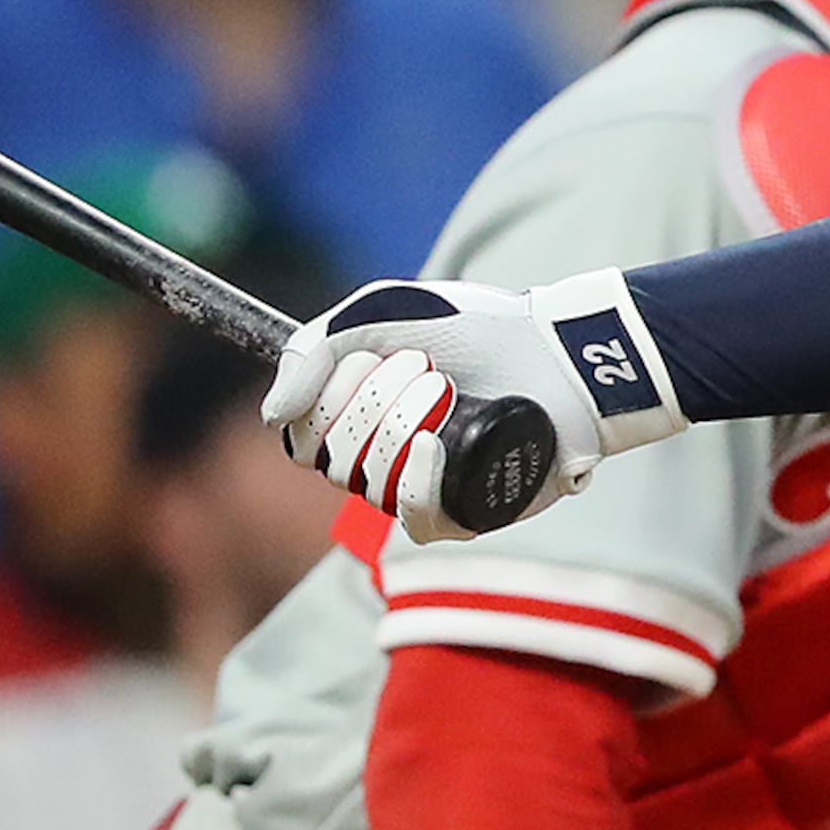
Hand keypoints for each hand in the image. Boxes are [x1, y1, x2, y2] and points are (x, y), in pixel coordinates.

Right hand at [261, 270, 683, 542]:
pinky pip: (413, 517)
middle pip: (332, 461)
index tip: (366, 357)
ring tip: (446, 386)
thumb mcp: (379, 312)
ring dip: (401, 423)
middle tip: (424, 363)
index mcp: (358, 422)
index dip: (323, 402)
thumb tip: (274, 415)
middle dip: (371, 401)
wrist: (555, 350)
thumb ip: (312, 349)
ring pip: (368, 483)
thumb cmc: (473, 328)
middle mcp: (383, 464)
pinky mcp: (465, 514)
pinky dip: (413, 478)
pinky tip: (430, 443)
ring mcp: (423, 492)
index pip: (301, 440)